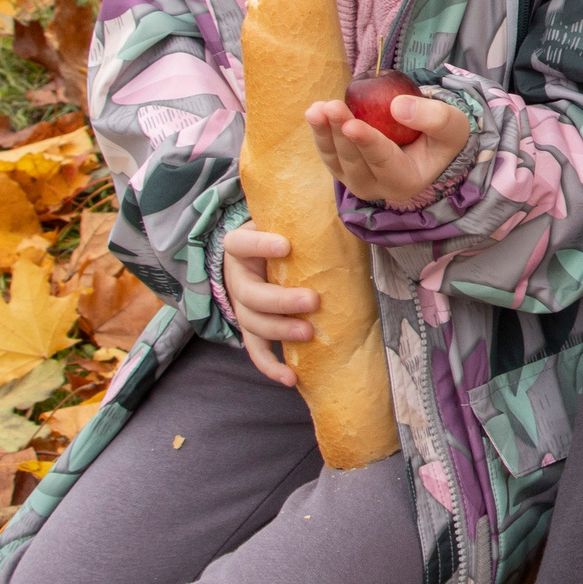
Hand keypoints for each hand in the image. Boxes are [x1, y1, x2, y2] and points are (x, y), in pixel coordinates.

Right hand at [221, 224, 315, 385]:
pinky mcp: (252, 328)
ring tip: (308, 334)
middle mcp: (237, 278)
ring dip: (280, 332)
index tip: (286, 245)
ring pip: (253, 324)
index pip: (241, 243)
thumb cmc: (282, 234)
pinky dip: (271, 366)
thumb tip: (345, 205)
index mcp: (240, 247)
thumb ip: (305, 215)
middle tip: (311, 301)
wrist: (262, 252)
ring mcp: (242, 306)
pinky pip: (257, 351)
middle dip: (280, 301)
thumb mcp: (285, 221)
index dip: (260, 245)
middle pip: (250, 295)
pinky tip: (290, 378)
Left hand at [305, 93, 470, 207]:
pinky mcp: (344, 170)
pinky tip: (315, 112)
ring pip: (336, 159)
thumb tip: (397, 107)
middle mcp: (379, 188)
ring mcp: (358, 181)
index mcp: (408, 181)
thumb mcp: (453, 125)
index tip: (351, 124)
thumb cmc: (442, 135)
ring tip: (317, 109)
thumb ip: (434, 117)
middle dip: (340, 133)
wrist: (427, 142)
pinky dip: (320, 134)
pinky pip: (328, 154)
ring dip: (324, 133)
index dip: (367, 143)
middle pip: (355, 161)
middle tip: (331, 106)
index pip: (384, 162)